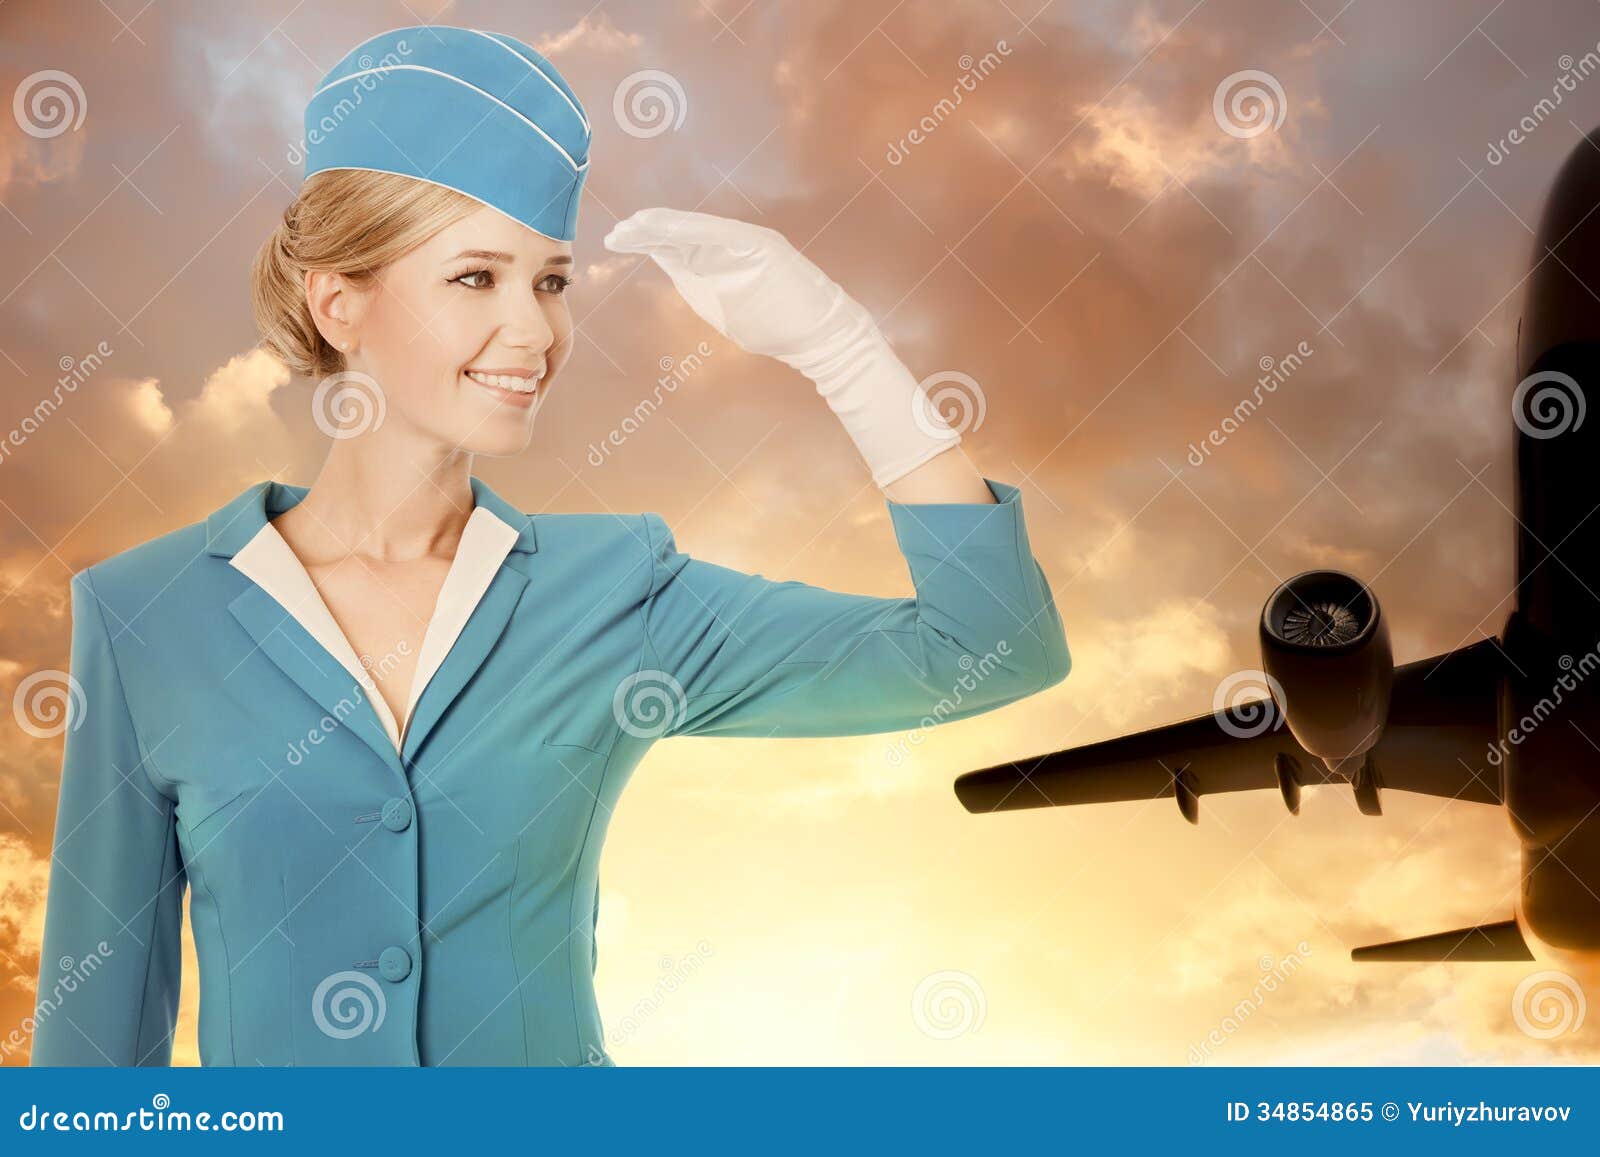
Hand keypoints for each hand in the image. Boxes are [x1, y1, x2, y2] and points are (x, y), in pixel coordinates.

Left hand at [603, 205, 961, 488]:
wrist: (823, 334)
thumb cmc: (777, 323)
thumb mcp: (728, 304)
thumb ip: (702, 282)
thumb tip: (672, 266)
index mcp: (723, 255)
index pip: (677, 242)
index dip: (646, 237)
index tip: (617, 239)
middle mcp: (734, 242)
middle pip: (680, 232)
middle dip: (645, 230)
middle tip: (614, 233)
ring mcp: (747, 243)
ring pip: (695, 229)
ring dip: (660, 228)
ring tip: (630, 229)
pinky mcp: (761, 247)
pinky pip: (720, 235)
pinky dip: (691, 231)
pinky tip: (667, 230)